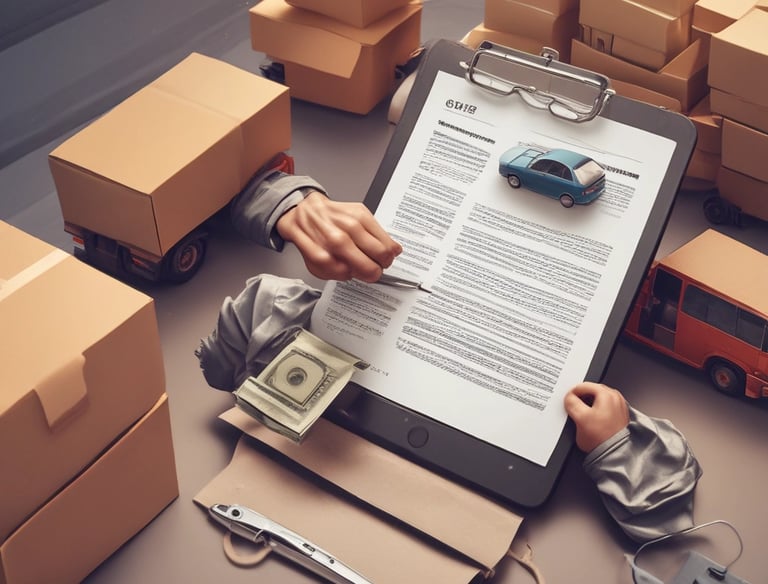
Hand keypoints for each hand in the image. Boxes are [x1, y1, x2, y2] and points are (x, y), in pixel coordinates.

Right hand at [276, 192, 402, 281]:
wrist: (304, 211)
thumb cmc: (333, 216)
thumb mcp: (359, 215)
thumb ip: (379, 233)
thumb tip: (395, 250)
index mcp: (360, 218)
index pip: (386, 249)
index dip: (388, 260)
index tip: (386, 261)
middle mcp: (346, 229)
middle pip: (373, 264)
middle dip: (377, 271)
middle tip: (374, 270)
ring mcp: (331, 243)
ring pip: (357, 271)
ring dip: (360, 274)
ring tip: (358, 268)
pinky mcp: (317, 255)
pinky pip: (338, 274)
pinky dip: (343, 275)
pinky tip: (344, 268)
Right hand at [564, 382, 629, 452]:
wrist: (615, 454)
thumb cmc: (602, 439)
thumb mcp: (579, 418)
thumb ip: (571, 403)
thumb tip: (569, 398)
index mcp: (607, 394)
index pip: (583, 386)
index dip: (572, 393)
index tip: (567, 401)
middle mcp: (616, 398)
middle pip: (591, 391)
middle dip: (581, 398)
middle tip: (573, 408)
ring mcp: (619, 407)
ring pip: (597, 400)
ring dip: (588, 405)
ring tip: (582, 416)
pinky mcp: (619, 416)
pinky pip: (604, 408)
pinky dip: (596, 411)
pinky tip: (591, 421)